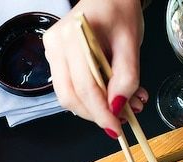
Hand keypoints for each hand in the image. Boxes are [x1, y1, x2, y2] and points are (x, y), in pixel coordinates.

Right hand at [43, 0, 148, 137]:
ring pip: (67, 96)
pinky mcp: (55, 59)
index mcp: (73, 36)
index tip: (116, 128)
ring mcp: (52, 52)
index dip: (101, 112)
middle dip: (96, 114)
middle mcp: (56, 45)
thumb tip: (117, 107)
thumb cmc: (120, 13)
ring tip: (121, 107)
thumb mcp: (131, 43)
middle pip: (70, 96)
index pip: (85, 86)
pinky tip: (109, 96)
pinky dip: (90, 99)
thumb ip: (126, 76)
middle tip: (120, 120)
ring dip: (93, 109)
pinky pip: (69, 88)